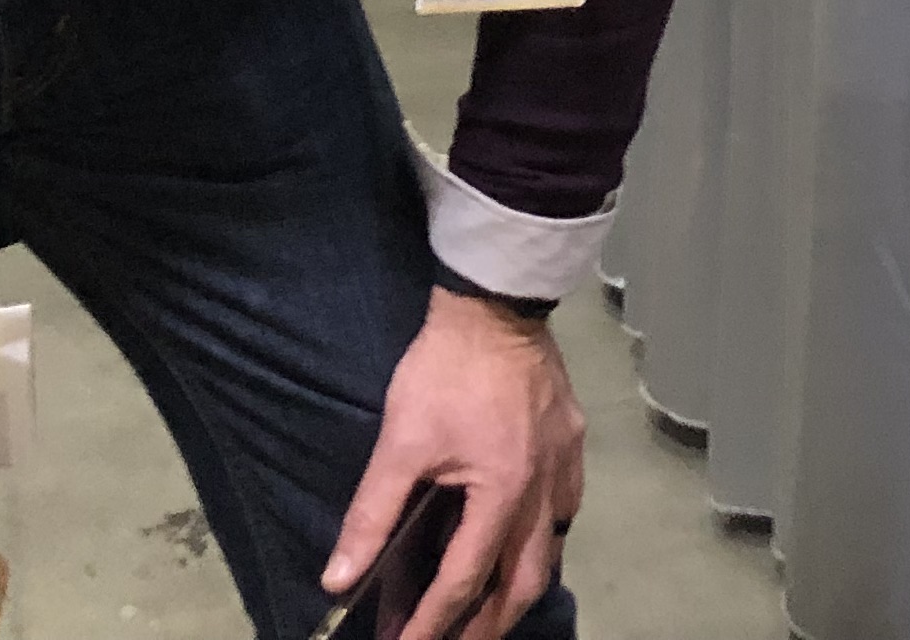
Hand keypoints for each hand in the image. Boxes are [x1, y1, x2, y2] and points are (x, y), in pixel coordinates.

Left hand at [323, 290, 587, 639]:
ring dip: (521, 588)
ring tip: (491, 610)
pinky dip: (546, 540)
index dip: (434, 623)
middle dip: (489, 624)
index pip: (465, 579)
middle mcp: (543, 488)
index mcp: (502, 493)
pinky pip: (566, 509)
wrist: (495, 302)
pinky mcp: (571, 440)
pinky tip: (528, 539)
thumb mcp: (400, 442)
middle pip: (524, 581)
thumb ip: (371, 516)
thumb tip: (338, 578)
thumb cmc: (445, 371)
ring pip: (553, 549)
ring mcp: (565, 463)